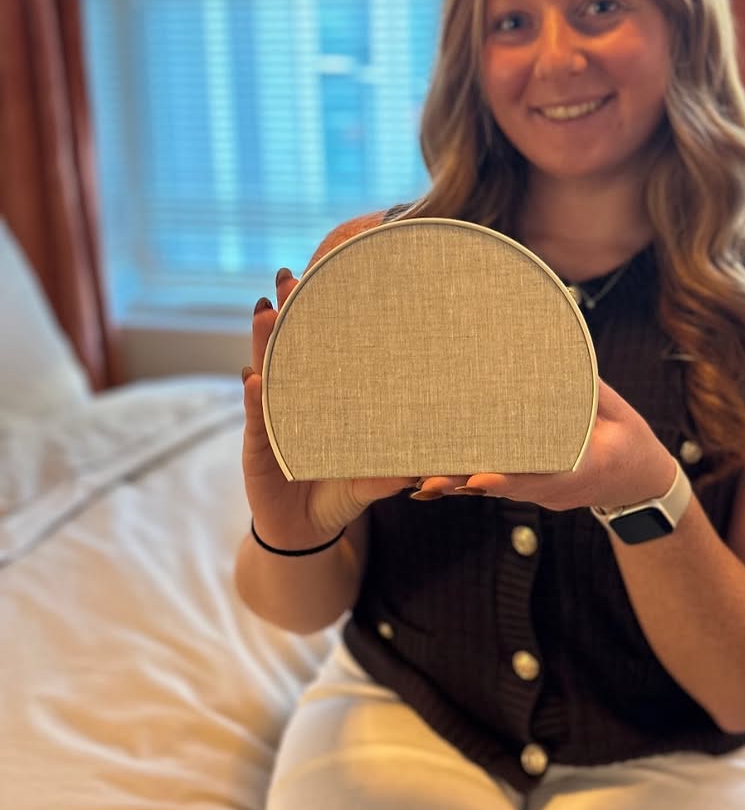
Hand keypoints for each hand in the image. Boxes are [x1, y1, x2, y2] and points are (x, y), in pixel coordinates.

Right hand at [241, 267, 415, 549]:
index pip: (320, 350)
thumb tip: (426, 467)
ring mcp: (271, 423)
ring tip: (266, 310)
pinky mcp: (257, 450)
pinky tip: (253, 378)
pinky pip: (255, 419)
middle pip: (288, 349)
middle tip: (289, 276)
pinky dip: (254, 398)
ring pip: (265, 373)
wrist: (306, 532)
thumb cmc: (339, 493)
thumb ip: (391, 470)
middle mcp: (292, 403)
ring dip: (263, 342)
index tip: (329, 277)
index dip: (321, 317)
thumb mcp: (370, 477)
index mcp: (320, 399)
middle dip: (287, 312)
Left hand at [414, 380, 674, 510]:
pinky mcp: (535, 493)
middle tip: (426, 478)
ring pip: (496, 492)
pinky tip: (434, 480)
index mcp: (586, 469)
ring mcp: (545, 496)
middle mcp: (558, 489)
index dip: (509, 479)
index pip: (543, 476)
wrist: (644, 489)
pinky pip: (499, 489)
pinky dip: (470, 482)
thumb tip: (561, 350)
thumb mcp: (621, 414)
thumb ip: (589, 389)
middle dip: (466, 483)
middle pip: (506, 489)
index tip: (477, 478)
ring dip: (460, 484)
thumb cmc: (633, 444)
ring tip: (418, 478)